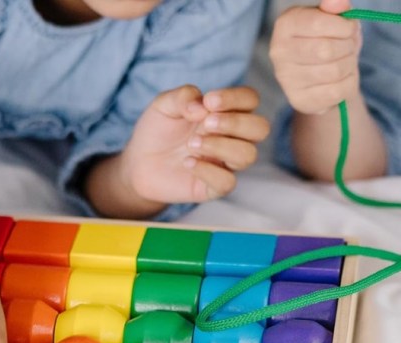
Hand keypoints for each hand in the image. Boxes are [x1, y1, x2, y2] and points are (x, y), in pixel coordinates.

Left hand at [87, 84, 269, 217]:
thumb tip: (202, 106)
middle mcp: (232, 137)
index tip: (209, 101)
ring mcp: (226, 163)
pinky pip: (228, 182)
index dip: (236, 98)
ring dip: (221, 146)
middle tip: (206, 123)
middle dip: (236, 123)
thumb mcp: (164, 105)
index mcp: (226, 112)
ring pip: (248, 155)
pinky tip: (188, 162)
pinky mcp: (214, 186)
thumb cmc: (158, 130)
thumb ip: (183, 97)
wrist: (139, 162)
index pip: (250, 100)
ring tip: (192, 144)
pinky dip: (208, 170)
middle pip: (260, 128)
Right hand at [270, 0, 362, 114]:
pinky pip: (336, 92)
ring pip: (334, 71)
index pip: (318, 23)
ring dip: (350, 65)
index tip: (349, 28)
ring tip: (345, 61)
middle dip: (348, 47)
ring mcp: (286, 78)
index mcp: (286, 24)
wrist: (321, 75)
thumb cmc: (328, 39)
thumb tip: (338, 2)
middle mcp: (279, 51)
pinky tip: (342, 78)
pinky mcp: (299, 100)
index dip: (343, 26)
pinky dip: (348, 84)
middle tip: (348, 46)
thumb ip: (335, 7)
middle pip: (327, 50)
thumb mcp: (334, 18)